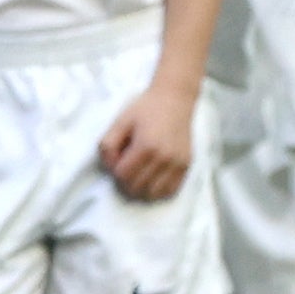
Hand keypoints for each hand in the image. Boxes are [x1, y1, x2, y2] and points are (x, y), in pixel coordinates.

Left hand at [93, 81, 196, 200]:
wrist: (175, 100)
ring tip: (139, 173)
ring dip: (141, 188)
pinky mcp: (187, 166)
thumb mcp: (120, 122)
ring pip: (153, 193)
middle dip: (126, 180)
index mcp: (146, 146)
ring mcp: (177, 164)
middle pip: (136, 187)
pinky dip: (158, 190)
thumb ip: (108, 145)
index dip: (114, 170)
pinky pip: (170, 191)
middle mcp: (164, 158)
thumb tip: (110, 166)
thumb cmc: (145, 109)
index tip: (117, 159)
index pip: (123, 175)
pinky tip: (152, 178)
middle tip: (126, 165)